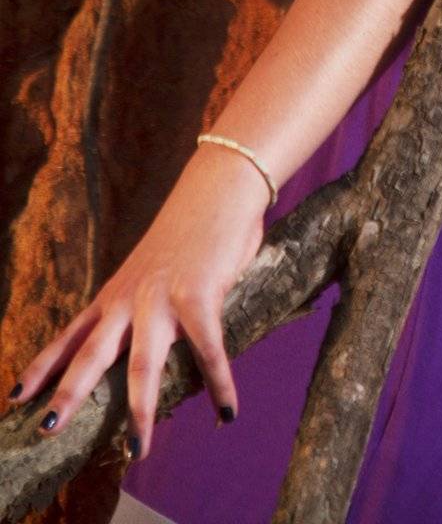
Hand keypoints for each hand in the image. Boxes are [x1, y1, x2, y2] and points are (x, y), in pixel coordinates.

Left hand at [6, 144, 270, 460]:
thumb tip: (167, 336)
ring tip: (138, 450)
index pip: (70, 335)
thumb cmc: (192, 228)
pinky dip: (219, 384)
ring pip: (141, 366)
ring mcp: (161, 298)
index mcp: (116, 292)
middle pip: (90, 356)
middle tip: (47, 430)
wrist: (217, 186)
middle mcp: (129, 298)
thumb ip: (154, 302)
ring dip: (140, 411)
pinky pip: (207, 351)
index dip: (42, 368)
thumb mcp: (156, 269)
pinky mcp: (198, 296)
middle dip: (68, 396)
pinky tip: (226, 412)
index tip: (15, 398)